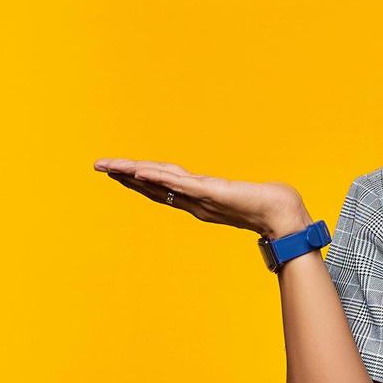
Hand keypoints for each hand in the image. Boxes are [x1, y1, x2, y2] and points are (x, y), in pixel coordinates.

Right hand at [91, 158, 309, 238]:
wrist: (282, 216)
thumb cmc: (266, 205)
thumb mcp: (240, 195)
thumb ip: (230, 194)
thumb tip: (226, 190)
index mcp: (197, 199)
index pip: (161, 186)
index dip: (137, 178)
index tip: (117, 170)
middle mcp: (193, 200)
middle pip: (152, 184)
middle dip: (125, 175)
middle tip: (100, 166)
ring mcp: (199, 197)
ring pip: (159, 182)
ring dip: (133, 174)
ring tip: (111, 168)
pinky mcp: (210, 193)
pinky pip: (178, 184)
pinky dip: (158, 178)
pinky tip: (141, 171)